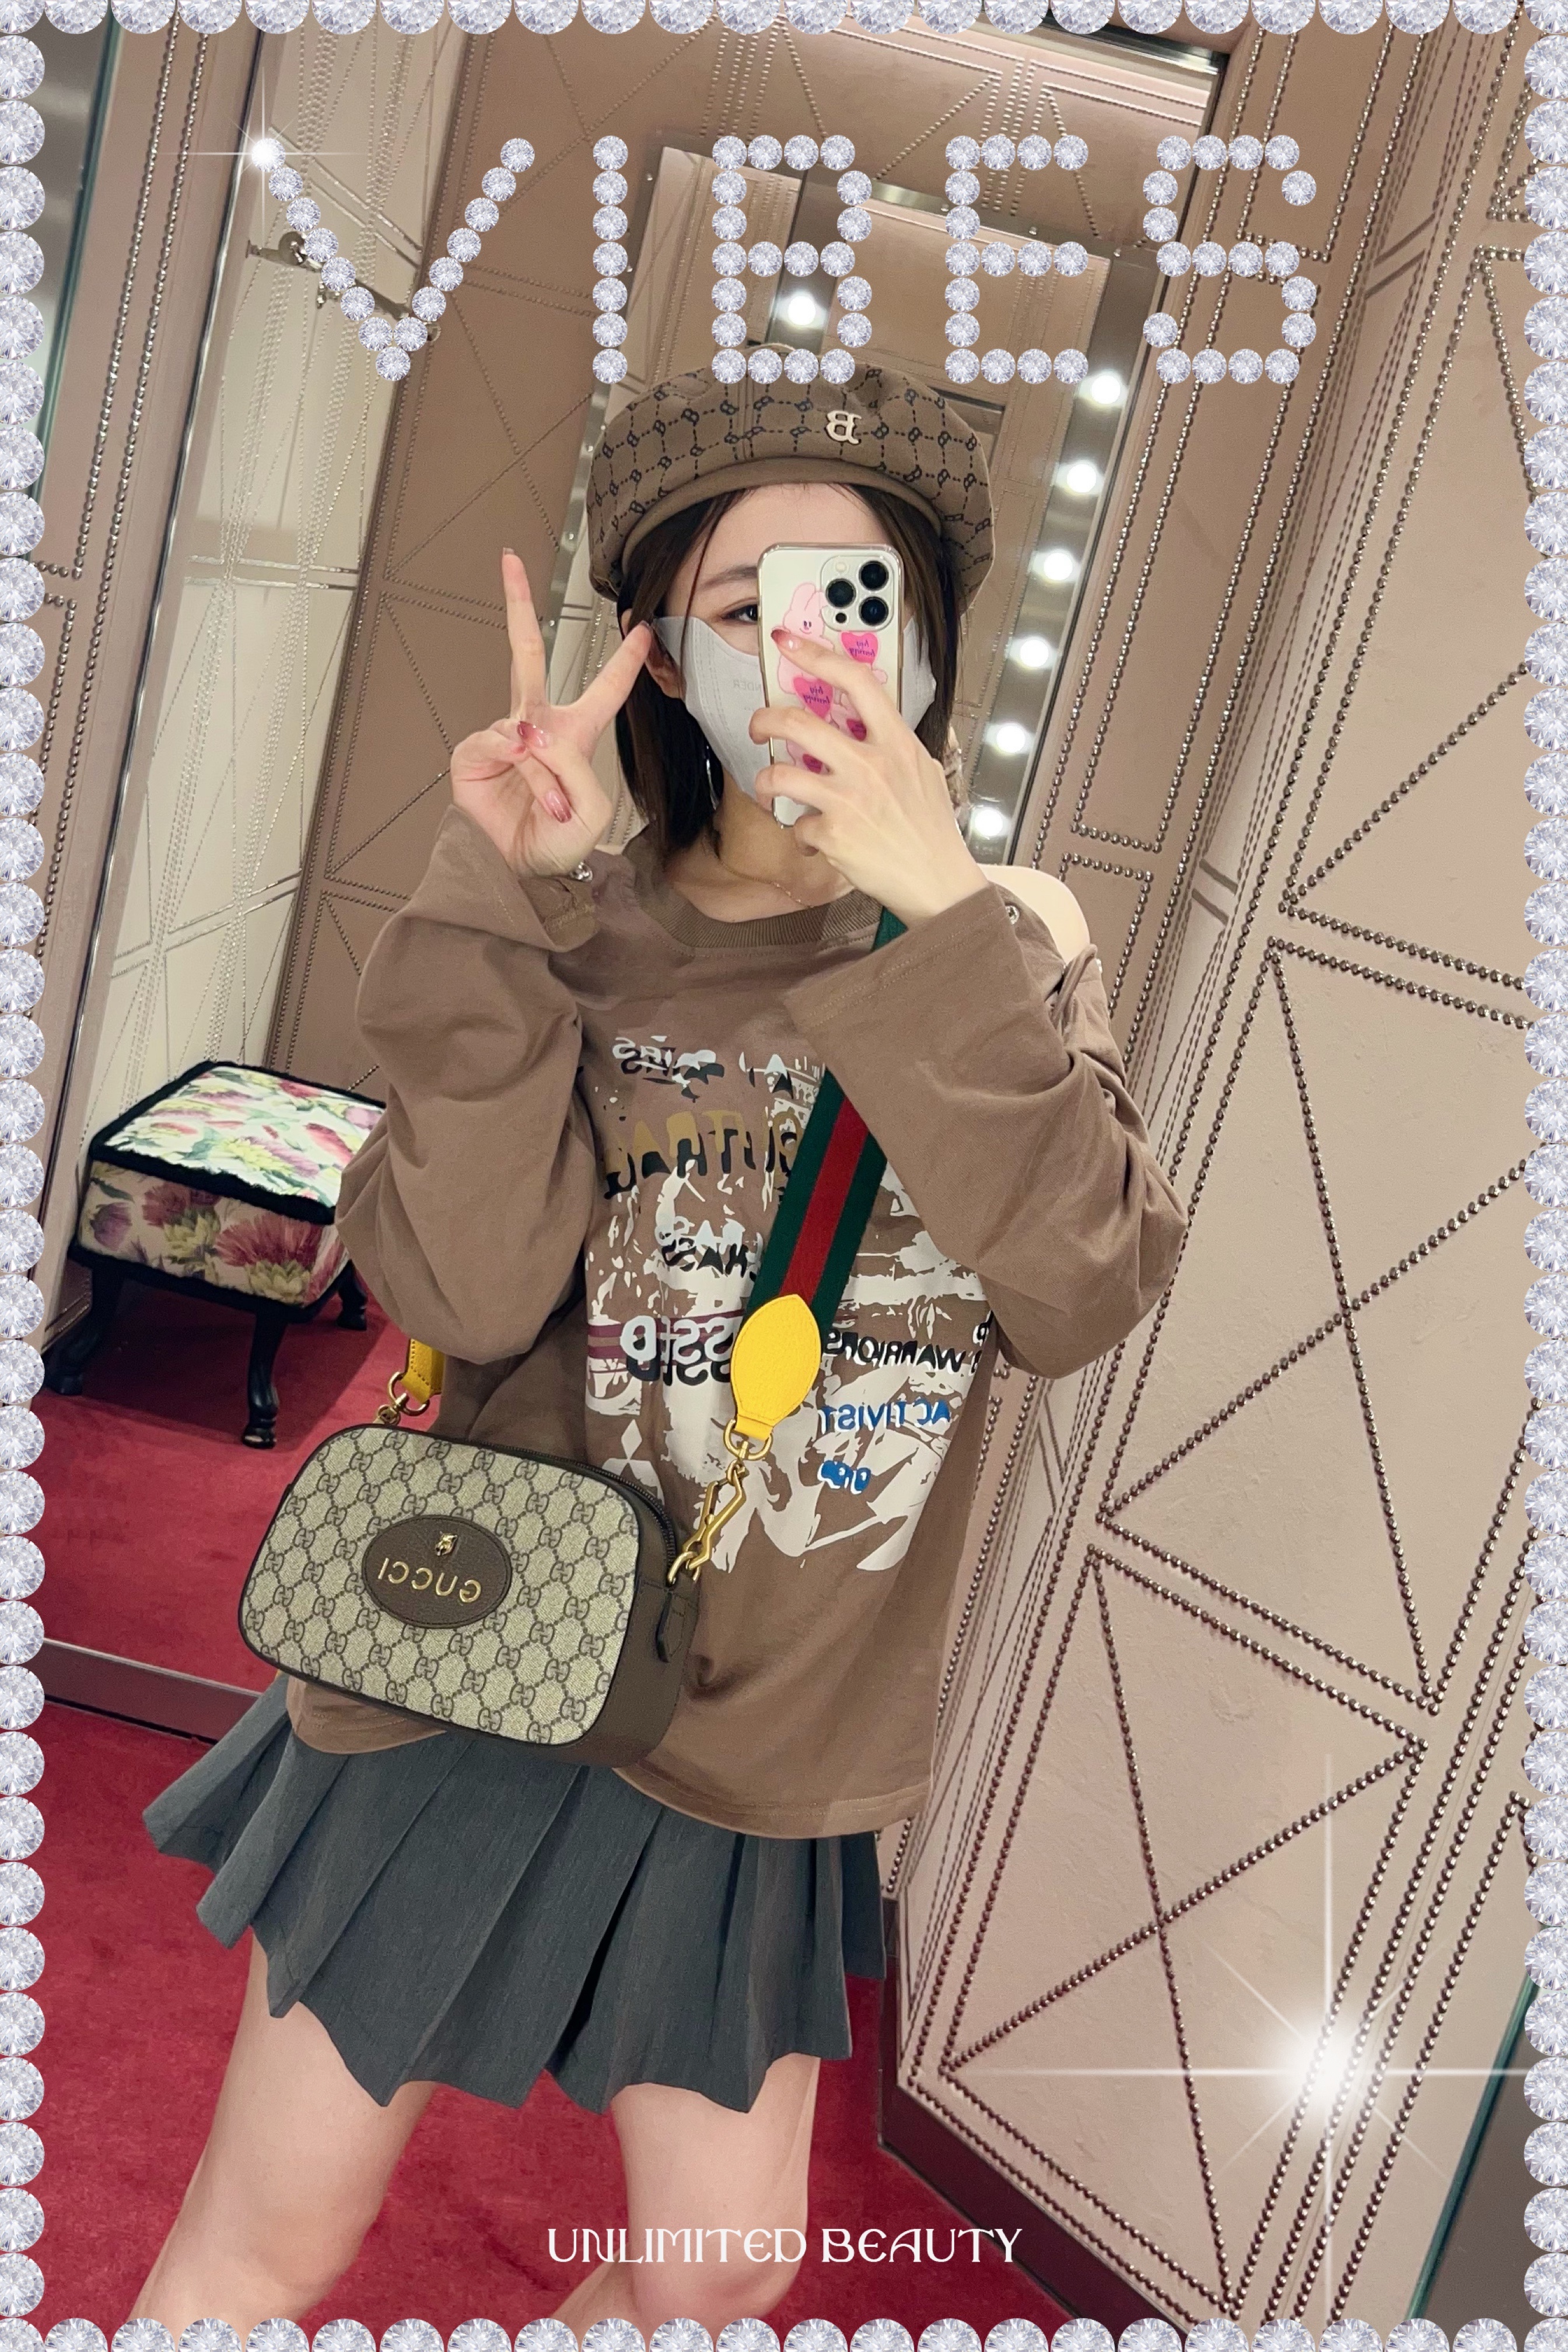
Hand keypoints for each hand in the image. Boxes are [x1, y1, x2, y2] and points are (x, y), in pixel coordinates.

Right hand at [449, 549, 650, 878]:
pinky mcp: (473, 754)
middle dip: (517, 605)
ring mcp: (503, 738)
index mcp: (575, 735)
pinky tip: (523, 789)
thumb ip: (574, 766)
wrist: (522, 873)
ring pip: (526, 729)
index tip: (640, 626)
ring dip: (544, 774)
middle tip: (510, 561)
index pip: (604, 689)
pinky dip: (517, 769)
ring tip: (549, 808)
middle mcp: (536, 727)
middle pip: (527, 652)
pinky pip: (499, 744)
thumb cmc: (559, 843)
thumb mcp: (591, 808)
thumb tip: (532, 735)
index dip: (624, 659)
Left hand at [749, 629, 989, 926]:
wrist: (937, 882)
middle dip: (765, 720)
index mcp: (897, 743)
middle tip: (758, 727)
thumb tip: (864, 722)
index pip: (856, 682)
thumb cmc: (930, 829)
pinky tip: (819, 842)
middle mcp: (871, 765)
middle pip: (799, 723)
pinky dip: (803, 835)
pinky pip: (798, 825)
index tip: (790, 645)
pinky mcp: (834, 835)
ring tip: (770, 789)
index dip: (817, 656)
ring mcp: (850, 799)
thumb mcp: (923, 772)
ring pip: (781, 774)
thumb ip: (893, 745)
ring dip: (766, 782)